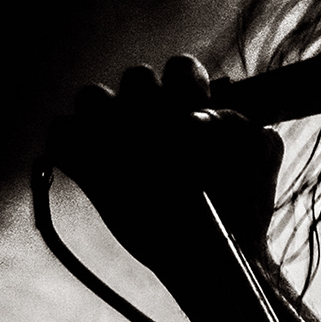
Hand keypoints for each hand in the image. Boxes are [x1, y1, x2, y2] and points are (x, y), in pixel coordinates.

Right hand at [46, 55, 283, 282]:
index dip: (188, 85)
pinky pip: (62, 133)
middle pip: (136, 76)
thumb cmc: (239, 203)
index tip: (196, 116)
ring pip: (92, 96)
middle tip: (163, 138)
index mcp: (192, 103)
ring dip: (105, 117)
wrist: (213, 254)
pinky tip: (100, 172)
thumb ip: (239, 125)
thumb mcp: (258, 157)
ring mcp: (117, 139)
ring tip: (129, 153)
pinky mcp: (88, 168)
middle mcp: (152, 114)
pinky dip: (71, 146)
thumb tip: (195, 119)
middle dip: (150, 101)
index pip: (180, 67)